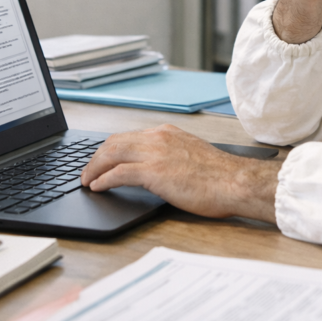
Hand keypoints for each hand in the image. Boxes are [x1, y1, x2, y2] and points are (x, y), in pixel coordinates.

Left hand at [80, 125, 280, 223]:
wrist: (235, 182)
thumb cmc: (220, 176)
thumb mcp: (191, 155)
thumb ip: (171, 155)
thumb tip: (157, 168)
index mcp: (167, 133)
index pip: (129, 136)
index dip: (110, 149)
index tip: (102, 159)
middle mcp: (158, 138)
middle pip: (114, 142)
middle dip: (96, 157)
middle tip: (86, 170)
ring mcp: (155, 153)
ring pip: (112, 154)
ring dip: (94, 167)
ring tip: (86, 179)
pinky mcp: (154, 172)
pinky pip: (119, 173)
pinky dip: (103, 179)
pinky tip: (97, 187)